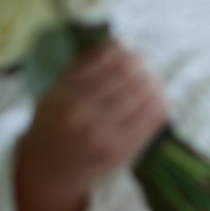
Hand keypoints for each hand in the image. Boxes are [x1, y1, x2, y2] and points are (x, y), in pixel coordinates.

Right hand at [13, 43, 168, 210]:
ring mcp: (105, 137)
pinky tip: (157, 98)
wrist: (49, 171)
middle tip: (141, 63)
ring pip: (144, 95)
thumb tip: (116, 39)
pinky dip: (160, 103)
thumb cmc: (54, 124)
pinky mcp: (123, 152)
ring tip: (149, 80)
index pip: (105, 62)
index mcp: (64, 97)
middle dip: (139, 64)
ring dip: (152, 82)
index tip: (126, 48)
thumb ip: (81, 66)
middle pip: (128, 76)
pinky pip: (154, 120)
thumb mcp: (55, 92)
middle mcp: (84, 117)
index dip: (122, 51)